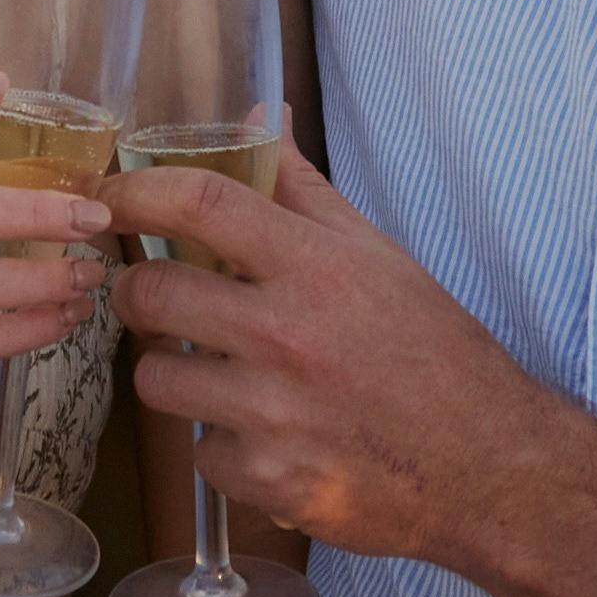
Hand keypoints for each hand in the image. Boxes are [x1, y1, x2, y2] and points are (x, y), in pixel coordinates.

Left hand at [105, 145, 551, 572]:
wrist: (485, 465)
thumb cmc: (432, 351)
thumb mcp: (375, 256)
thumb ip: (303, 189)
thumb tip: (262, 116)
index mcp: (315, 268)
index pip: (199, 204)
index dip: (137, 192)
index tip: (111, 196)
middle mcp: (287, 337)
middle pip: (153, 294)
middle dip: (139, 291)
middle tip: (157, 295)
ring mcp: (273, 415)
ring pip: (156, 381)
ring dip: (174, 373)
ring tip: (217, 372)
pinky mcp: (268, 480)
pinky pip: (199, 452)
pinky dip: (221, 444)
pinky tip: (265, 434)